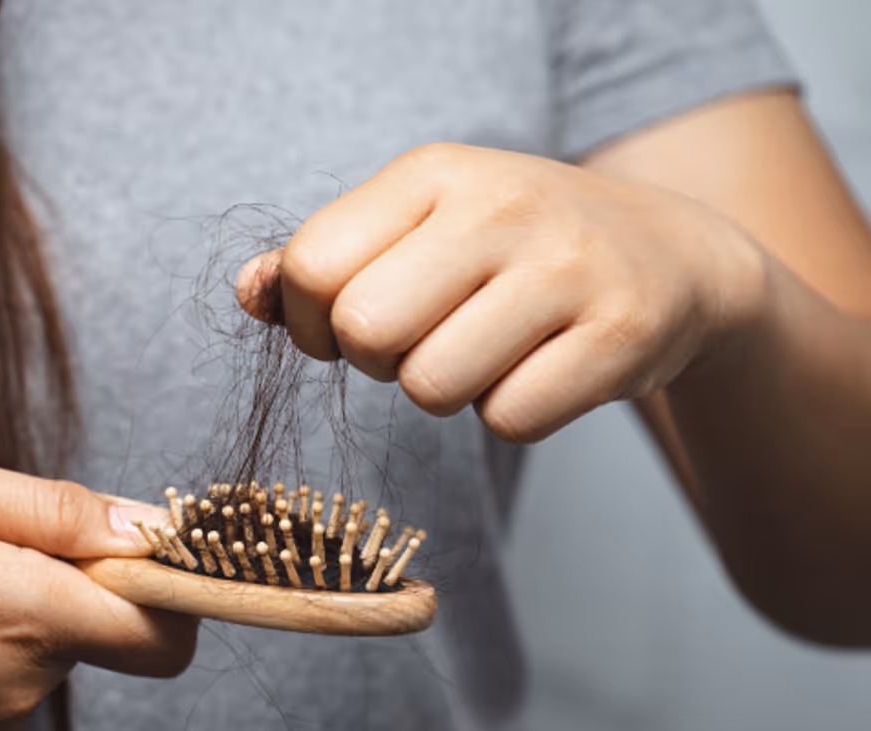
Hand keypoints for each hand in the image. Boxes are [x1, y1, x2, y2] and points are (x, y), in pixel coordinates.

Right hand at [0, 447, 194, 728]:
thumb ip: (52, 508)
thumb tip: (143, 525)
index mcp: (21, 614)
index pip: (164, 631)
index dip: (176, 583)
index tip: (147, 539)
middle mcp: (16, 681)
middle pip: (113, 630)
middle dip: (87, 577)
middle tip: (3, 532)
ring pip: (59, 644)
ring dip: (32, 598)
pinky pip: (14, 666)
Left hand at [239, 143, 769, 441]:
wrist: (673, 256)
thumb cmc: (515, 248)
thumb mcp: (420, 225)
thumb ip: (324, 258)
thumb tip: (249, 295)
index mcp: (433, 173)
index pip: (312, 266)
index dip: (312, 322)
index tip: (350, 325)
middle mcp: (500, 206)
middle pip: (364, 332)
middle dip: (378, 361)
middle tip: (423, 342)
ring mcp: (567, 267)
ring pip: (432, 388)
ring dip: (445, 391)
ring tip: (487, 349)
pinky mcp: (622, 332)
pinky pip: (510, 420)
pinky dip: (514, 413)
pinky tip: (542, 368)